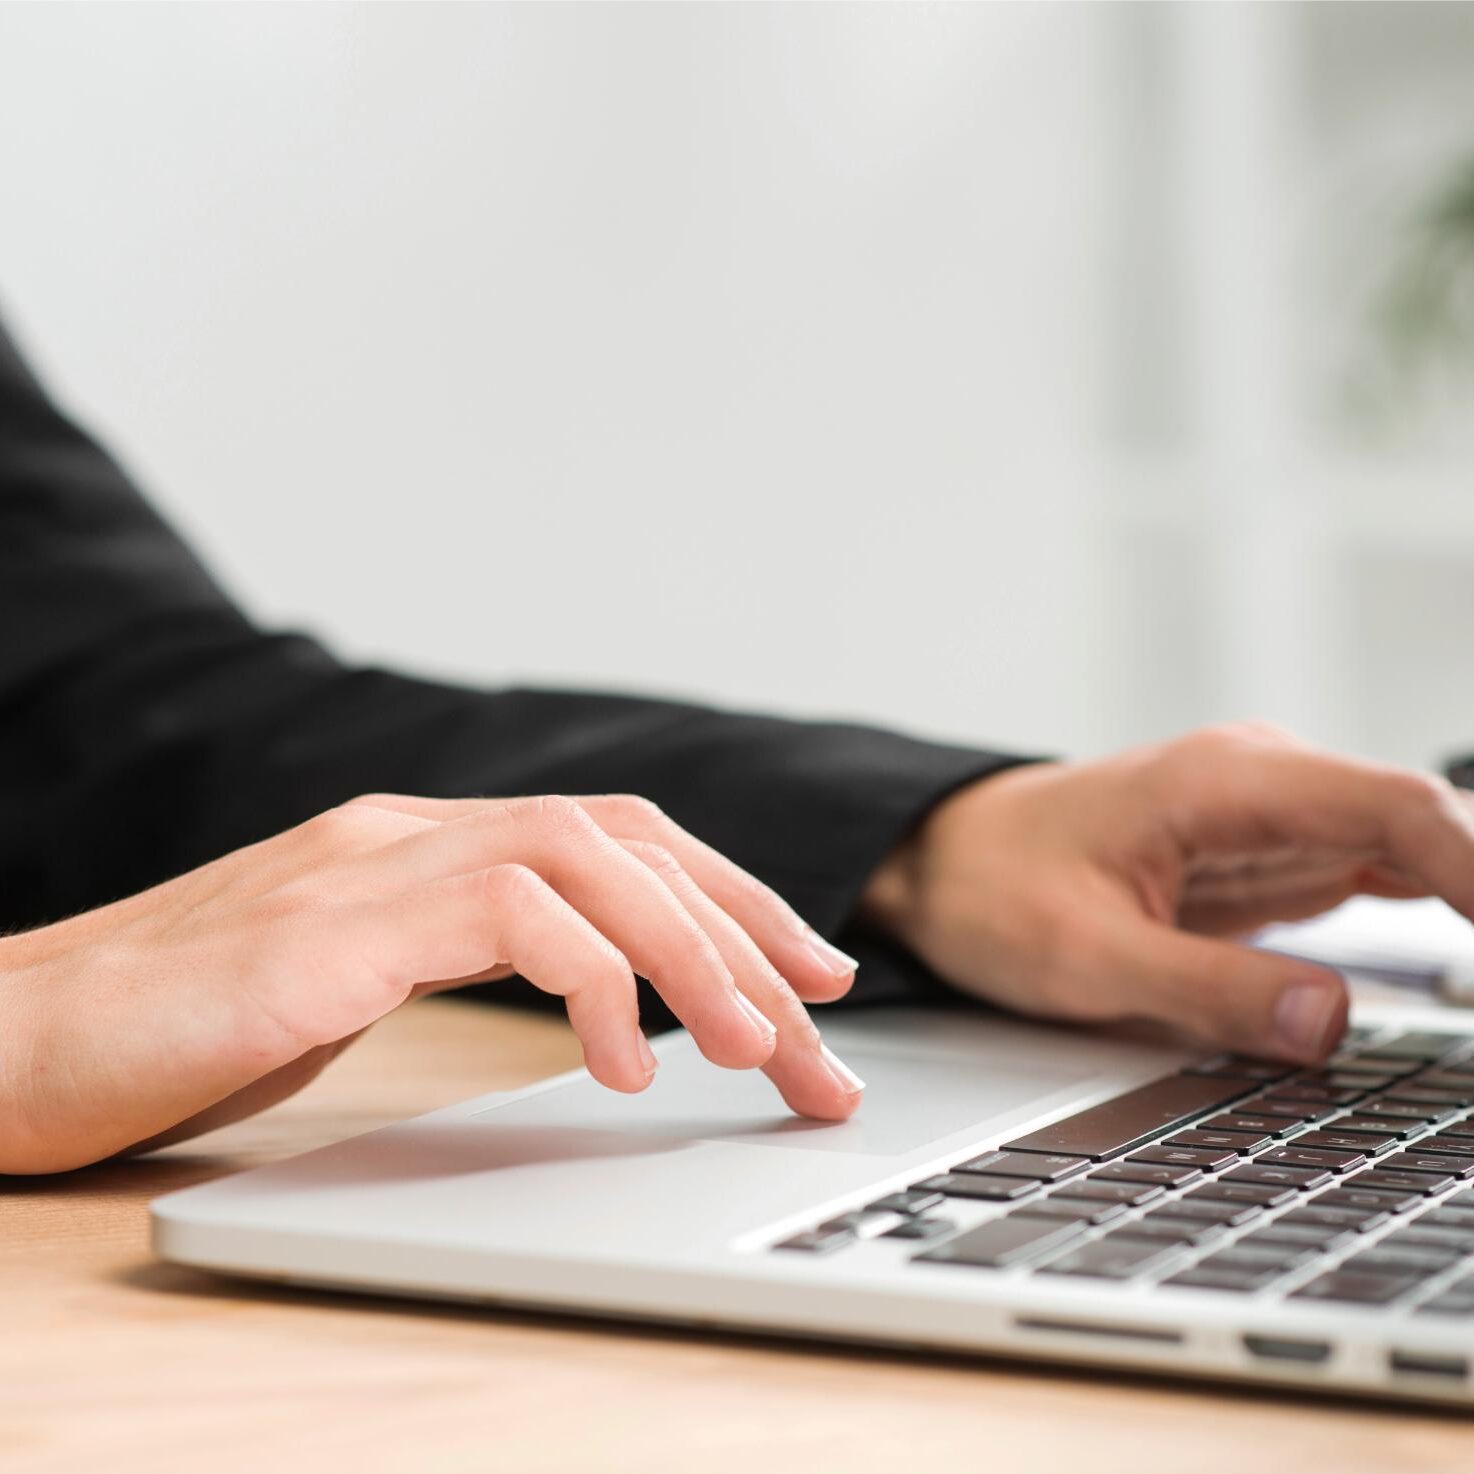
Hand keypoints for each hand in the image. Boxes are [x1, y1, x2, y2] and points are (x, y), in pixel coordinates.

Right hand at [1, 794, 864, 1173]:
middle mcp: (409, 831)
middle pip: (628, 844)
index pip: (616, 840)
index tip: (809, 976)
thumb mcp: (357, 985)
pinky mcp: (326, 924)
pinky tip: (619, 1063)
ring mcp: (368, 863)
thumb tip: (595, 996)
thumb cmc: (180, 1030)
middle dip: (745, 937)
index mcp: (425, 844)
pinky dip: (589, 980)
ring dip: (692, 955)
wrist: (9, 1042)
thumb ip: (460, 959)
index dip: (728, 898)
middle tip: (821, 1035)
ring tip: (755, 1049)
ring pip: (587, 861)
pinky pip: (504, 914)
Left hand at [863, 723, 1473, 1061]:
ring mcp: (1270, 819)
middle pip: (1425, 822)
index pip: (1396, 808)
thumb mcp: (1083, 956)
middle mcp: (1261, 784)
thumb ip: (1209, 988)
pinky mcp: (1266, 859)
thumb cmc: (991, 888)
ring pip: (1412, 849)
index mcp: (1222, 783)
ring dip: (1466, 906)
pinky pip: (1373, 876)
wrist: (938, 862)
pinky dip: (1432, 915)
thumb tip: (1332, 1023)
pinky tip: (1459, 965)